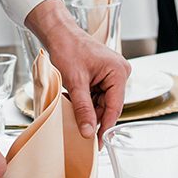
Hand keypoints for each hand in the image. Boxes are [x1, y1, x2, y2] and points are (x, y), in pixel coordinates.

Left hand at [26, 0, 130, 143]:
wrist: (58, 33)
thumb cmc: (68, 48)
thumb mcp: (75, 82)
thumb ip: (83, 108)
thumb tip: (87, 132)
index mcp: (118, 72)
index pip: (115, 107)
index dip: (104, 127)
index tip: (97, 143)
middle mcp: (119, 73)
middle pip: (108, 106)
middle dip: (93, 117)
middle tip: (81, 133)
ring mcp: (111, 74)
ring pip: (101, 102)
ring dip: (87, 110)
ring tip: (72, 115)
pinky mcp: (102, 75)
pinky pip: (96, 95)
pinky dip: (84, 102)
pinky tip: (72, 103)